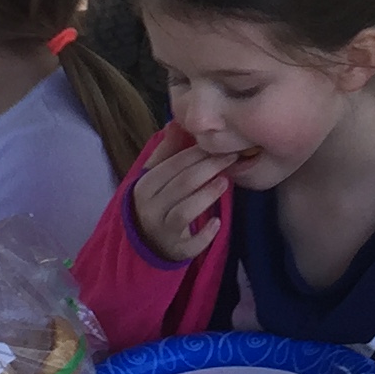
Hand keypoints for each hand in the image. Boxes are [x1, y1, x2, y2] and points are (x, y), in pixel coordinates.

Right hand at [126, 137, 237, 263]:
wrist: (144, 242)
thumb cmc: (156, 202)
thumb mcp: (155, 176)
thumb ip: (166, 151)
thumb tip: (175, 122)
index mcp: (144, 186)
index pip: (173, 165)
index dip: (198, 153)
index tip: (219, 144)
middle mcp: (149, 208)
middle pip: (182, 184)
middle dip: (209, 168)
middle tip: (230, 158)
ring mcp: (161, 231)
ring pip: (186, 211)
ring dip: (207, 195)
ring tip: (225, 183)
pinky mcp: (174, 250)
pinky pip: (191, 243)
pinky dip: (205, 234)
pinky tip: (217, 223)